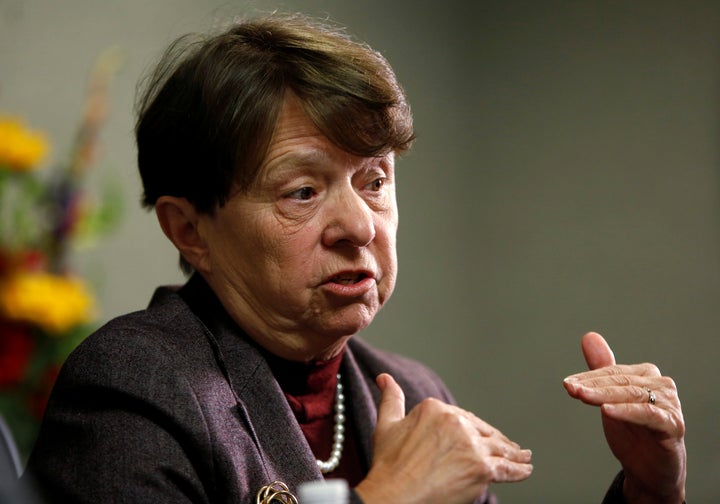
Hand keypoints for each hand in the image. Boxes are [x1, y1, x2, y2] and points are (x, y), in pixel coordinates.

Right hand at [355, 373, 532, 503]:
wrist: (394, 495)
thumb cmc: (388, 465)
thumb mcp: (386, 425)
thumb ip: (391, 399)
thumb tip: (384, 378)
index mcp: (435, 408)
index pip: (463, 417)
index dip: (474, 428)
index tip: (480, 434)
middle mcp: (456, 422)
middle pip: (483, 431)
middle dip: (497, 440)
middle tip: (509, 446)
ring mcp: (471, 445)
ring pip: (498, 448)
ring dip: (513, 453)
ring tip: (523, 456)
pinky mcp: (482, 468)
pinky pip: (507, 468)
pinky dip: (519, 470)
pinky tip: (525, 469)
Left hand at [563, 332, 685, 503]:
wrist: (649, 469)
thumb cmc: (632, 432)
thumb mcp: (610, 399)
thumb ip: (602, 369)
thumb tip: (589, 337)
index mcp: (646, 375)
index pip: (613, 372)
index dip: (588, 377)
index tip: (567, 383)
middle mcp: (661, 385)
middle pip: (620, 382)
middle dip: (592, 385)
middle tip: (570, 388)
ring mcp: (669, 404)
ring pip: (631, 395)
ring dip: (603, 396)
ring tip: (582, 396)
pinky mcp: (672, 425)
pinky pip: (647, 414)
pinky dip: (626, 411)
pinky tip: (606, 411)